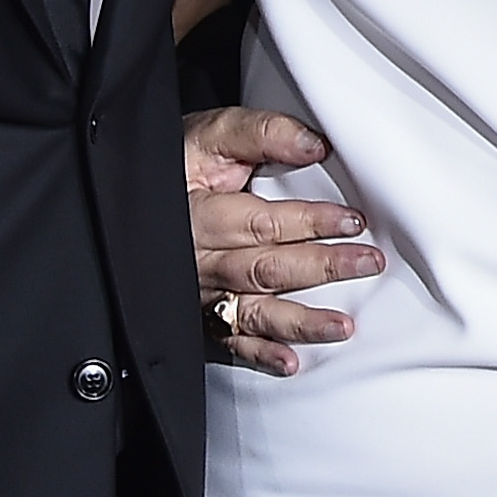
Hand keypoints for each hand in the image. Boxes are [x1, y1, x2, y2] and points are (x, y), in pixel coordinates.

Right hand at [190, 106, 377, 376]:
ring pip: (253, 312)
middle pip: (266, 268)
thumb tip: (315, 146)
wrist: (128, 194)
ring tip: (343, 326)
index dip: (311, 221)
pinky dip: (261, 356)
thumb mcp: (211, 133)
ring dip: (301, 322)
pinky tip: (289, 362)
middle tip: (368, 263)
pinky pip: (230, 343)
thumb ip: (262, 134)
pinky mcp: (199, 318)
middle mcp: (198, 260)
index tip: (353, 221)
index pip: (263, 222)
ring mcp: (199, 294)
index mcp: (201, 212)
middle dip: (322, 268)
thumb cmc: (178, 162)